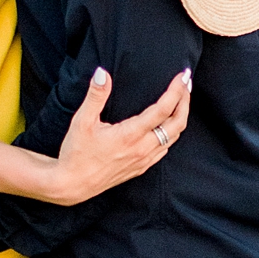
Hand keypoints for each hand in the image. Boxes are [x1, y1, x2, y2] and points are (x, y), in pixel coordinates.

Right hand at [50, 66, 192, 204]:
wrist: (72, 184)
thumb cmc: (76, 153)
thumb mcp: (82, 121)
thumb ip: (96, 96)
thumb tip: (102, 73)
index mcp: (130, 135)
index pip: (163, 109)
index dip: (176, 91)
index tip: (182, 75)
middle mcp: (142, 149)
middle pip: (177, 123)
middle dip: (185, 101)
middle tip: (186, 84)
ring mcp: (144, 160)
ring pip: (174, 137)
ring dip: (180, 117)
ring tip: (180, 100)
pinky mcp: (141, 168)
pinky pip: (165, 149)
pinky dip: (172, 133)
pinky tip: (167, 125)